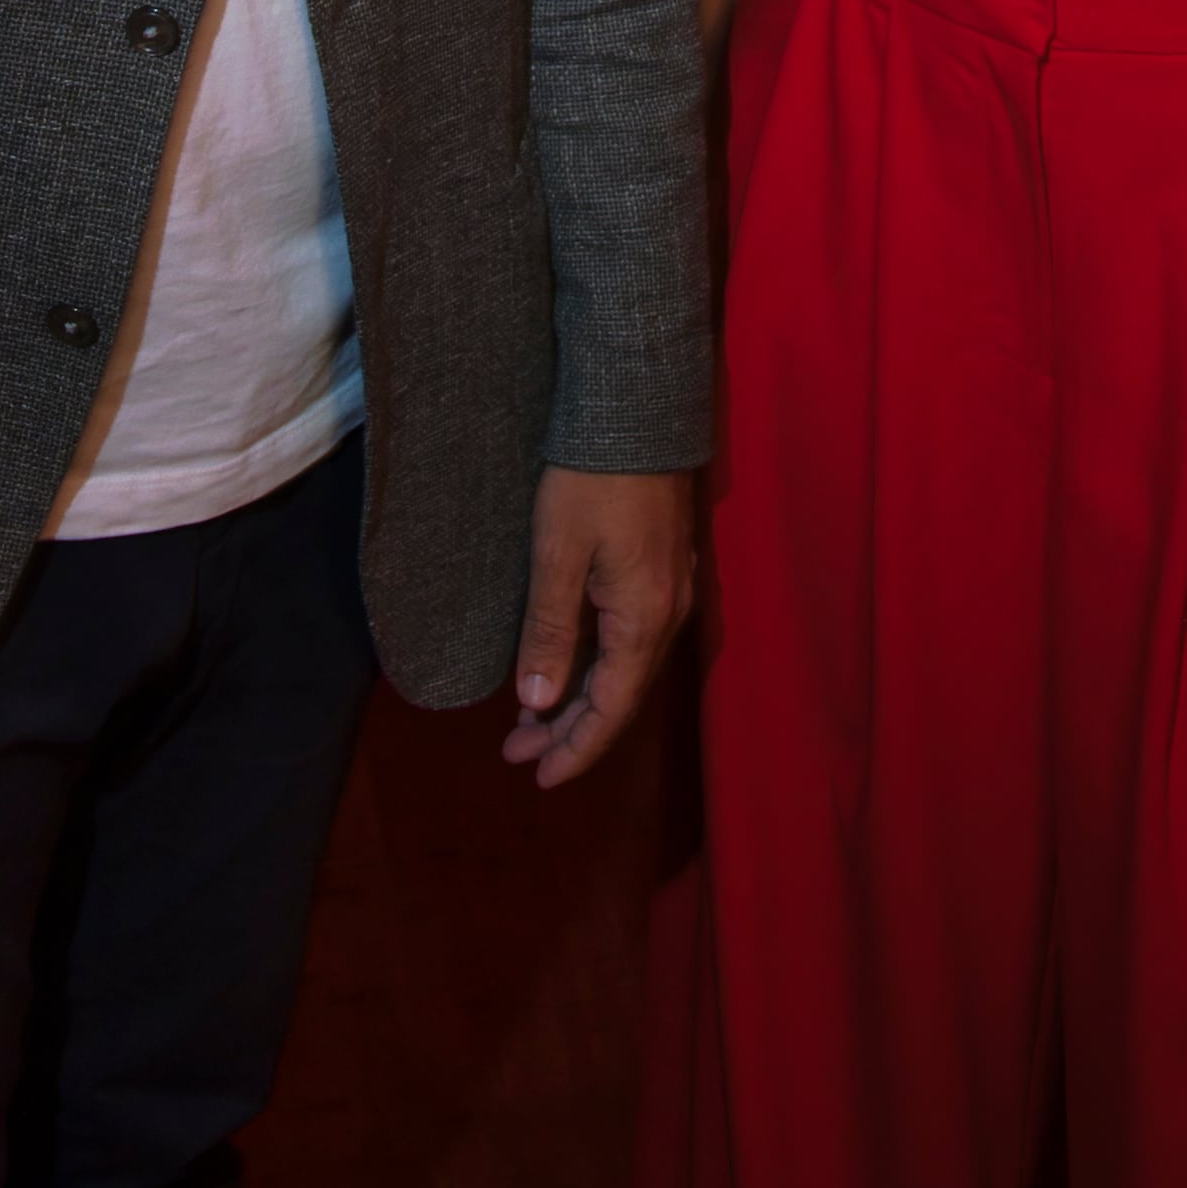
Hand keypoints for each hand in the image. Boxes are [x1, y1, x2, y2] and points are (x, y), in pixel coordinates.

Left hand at [502, 467, 694, 788]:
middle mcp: (667, 615)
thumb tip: (538, 703)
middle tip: (516, 750)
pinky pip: (630, 640)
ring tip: (532, 718)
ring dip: (581, 698)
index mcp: (643, 621)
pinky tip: (567, 663)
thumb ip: (549, 631)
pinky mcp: (664, 568)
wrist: (634, 410)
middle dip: (569, 730)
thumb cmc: (589, 480)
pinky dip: (596, 666)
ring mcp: (671, 591)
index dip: (575, 750)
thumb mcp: (557, 553)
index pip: (610, 710)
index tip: (537, 778)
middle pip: (620, 696)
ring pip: (625, 669)